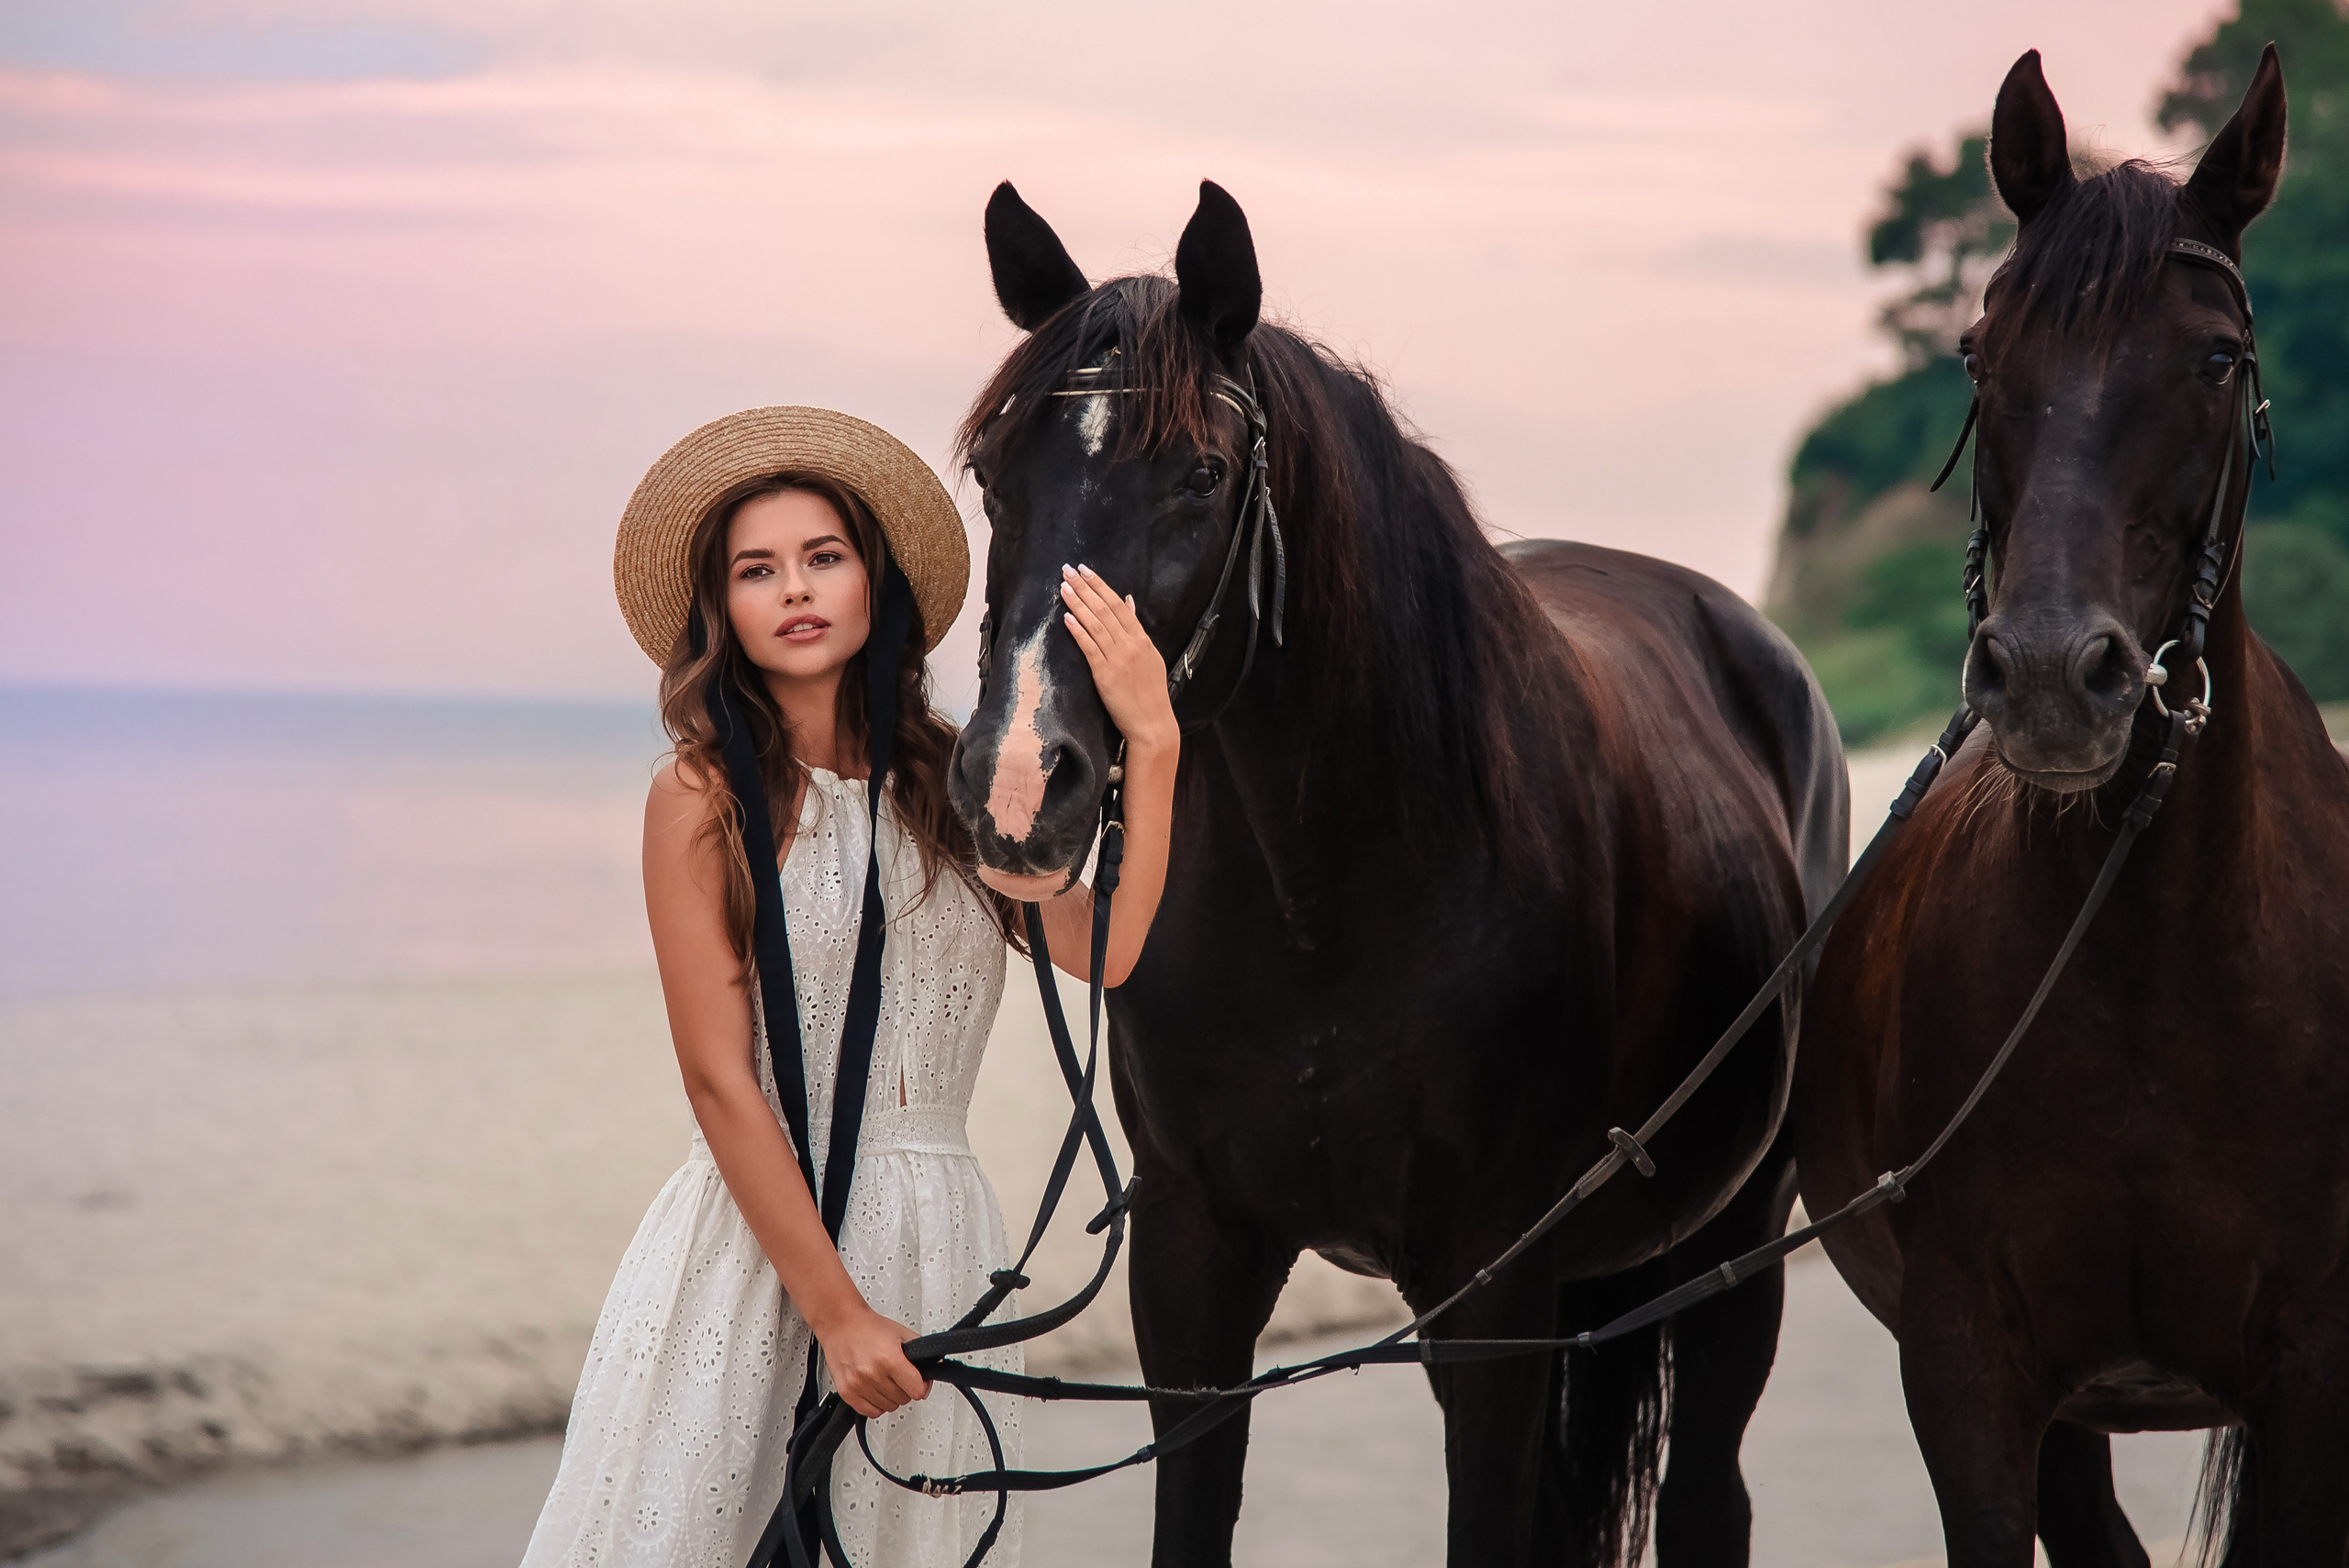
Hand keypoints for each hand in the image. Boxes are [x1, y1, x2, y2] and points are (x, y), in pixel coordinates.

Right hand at [813, 1305, 930, 1418]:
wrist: (841, 1323)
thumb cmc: (870, 1327)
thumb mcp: (903, 1334)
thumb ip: (921, 1353)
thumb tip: (935, 1367)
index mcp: (889, 1358)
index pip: (917, 1390)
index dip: (922, 1386)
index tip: (920, 1381)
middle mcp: (872, 1374)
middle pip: (903, 1400)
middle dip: (905, 1388)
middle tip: (899, 1375)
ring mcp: (858, 1385)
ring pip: (888, 1408)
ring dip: (890, 1397)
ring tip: (885, 1379)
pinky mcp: (847, 1393)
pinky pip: (870, 1412)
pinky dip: (876, 1404)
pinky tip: (875, 1389)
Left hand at [1060, 564, 1177, 753]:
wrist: (1152, 723)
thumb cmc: (1150, 693)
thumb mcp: (1150, 657)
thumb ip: (1137, 630)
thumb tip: (1128, 602)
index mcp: (1142, 640)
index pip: (1119, 605)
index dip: (1101, 586)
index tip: (1086, 570)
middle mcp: (1130, 645)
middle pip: (1105, 609)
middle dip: (1085, 588)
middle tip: (1068, 570)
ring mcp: (1118, 658)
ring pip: (1095, 624)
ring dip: (1078, 604)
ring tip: (1063, 587)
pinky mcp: (1105, 674)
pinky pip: (1089, 647)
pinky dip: (1078, 631)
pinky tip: (1067, 618)